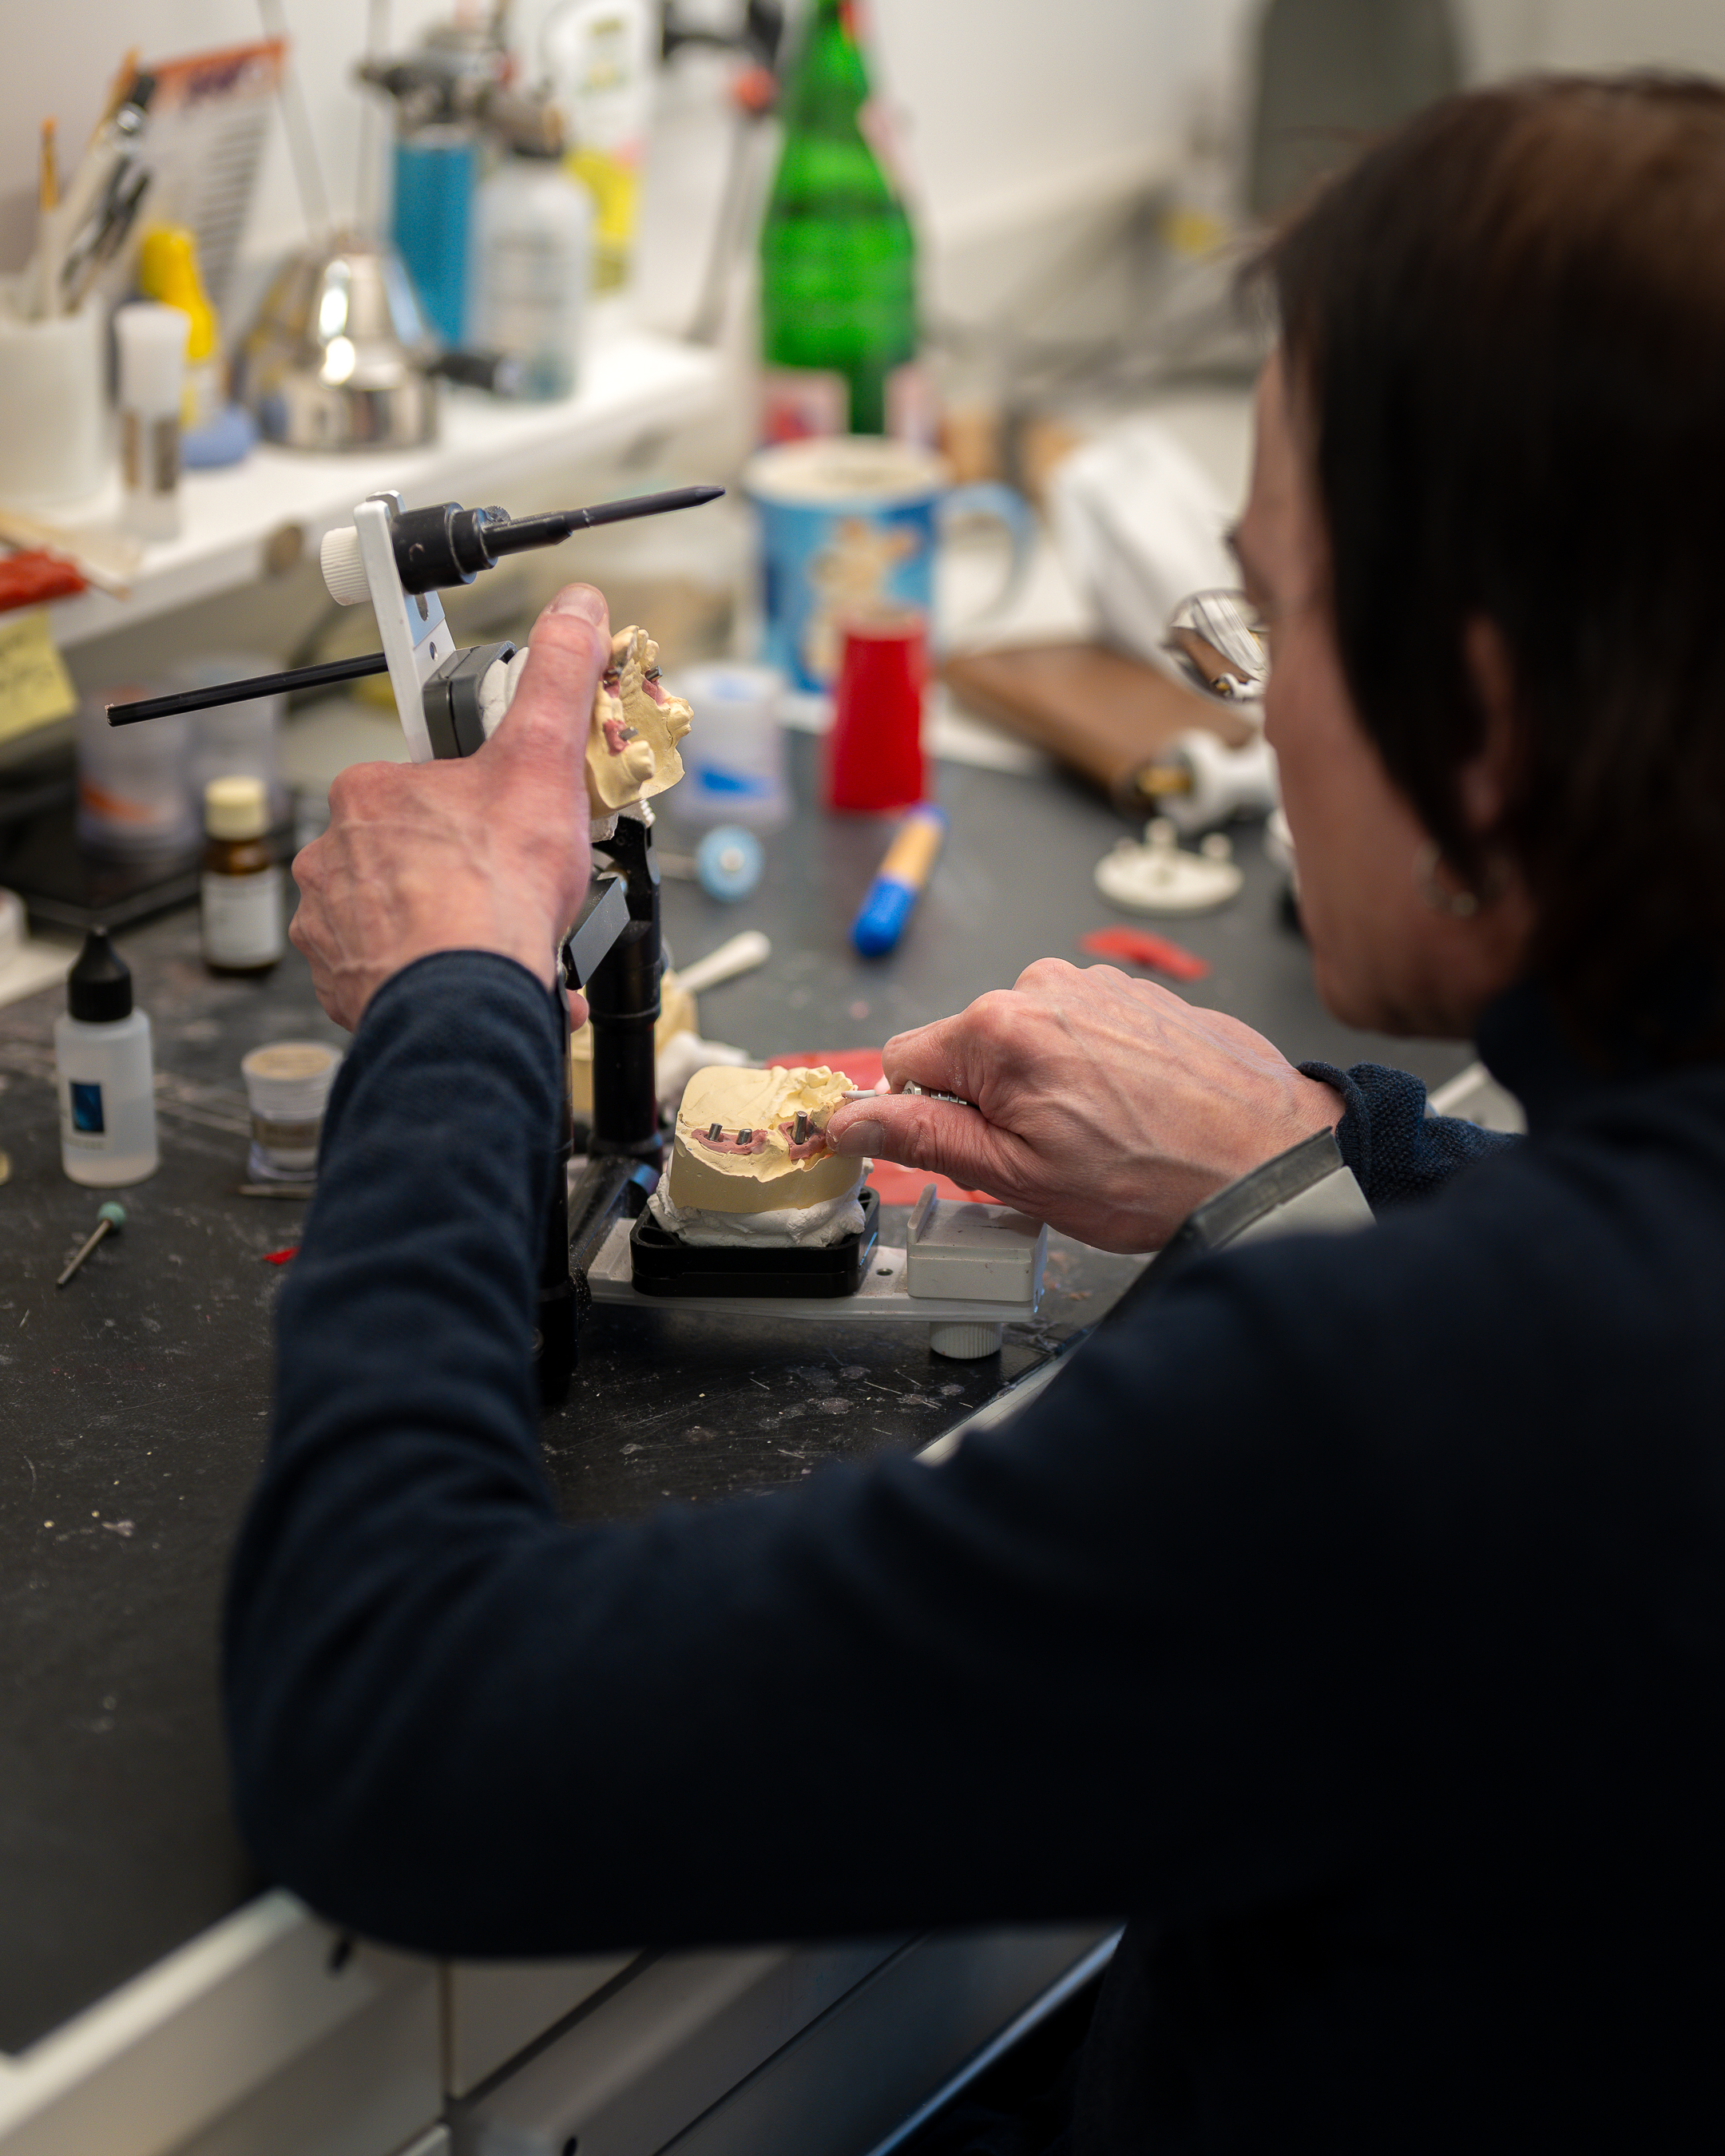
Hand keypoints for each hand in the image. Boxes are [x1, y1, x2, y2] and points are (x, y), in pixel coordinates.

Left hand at [290, 586, 609, 1030]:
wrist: (466, 998)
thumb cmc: (491, 893)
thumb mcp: (542, 760)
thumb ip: (556, 678)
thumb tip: (574, 611)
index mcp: (369, 794)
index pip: (423, 779)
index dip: (475, 799)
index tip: (501, 821)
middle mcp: (334, 856)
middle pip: (412, 848)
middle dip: (462, 866)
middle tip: (514, 882)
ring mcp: (333, 924)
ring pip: (399, 912)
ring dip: (448, 924)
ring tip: (499, 934)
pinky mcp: (343, 982)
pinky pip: (392, 970)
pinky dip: (434, 973)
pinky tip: (477, 974)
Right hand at [825, 959, 1343, 1251]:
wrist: (1271, 1158)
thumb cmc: (1157, 1174)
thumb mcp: (1017, 1176)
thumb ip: (923, 1141)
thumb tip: (851, 1121)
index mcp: (998, 1028)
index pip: (903, 1061)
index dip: (918, 1116)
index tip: (955, 1150)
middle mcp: (1041, 985)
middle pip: (966, 1049)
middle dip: (986, 1104)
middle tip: (1043, 1156)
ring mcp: (1094, 983)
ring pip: (1024, 1042)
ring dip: (1039, 1087)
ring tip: (1099, 1137)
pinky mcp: (1135, 991)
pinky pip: (1078, 1031)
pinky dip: (1087, 1071)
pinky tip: (1129, 1111)